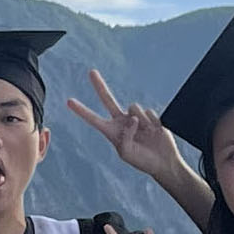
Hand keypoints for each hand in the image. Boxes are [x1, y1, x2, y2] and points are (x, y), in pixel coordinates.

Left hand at [70, 67, 204, 202]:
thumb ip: (125, 137)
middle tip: (91, 71)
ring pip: (133, 107)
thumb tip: (132, 120)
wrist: (163, 161)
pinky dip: (152, 122)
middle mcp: (121, 121)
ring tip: (147, 133)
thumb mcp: (127, 153)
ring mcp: (135, 117)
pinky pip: (148, 112)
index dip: (82, 111)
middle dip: (99, 85)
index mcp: (112, 132)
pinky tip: (155, 131)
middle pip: (108, 99)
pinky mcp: (149, 115)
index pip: (94, 119)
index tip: (69, 101)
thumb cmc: (143, 161)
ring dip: (140, 120)